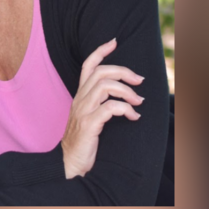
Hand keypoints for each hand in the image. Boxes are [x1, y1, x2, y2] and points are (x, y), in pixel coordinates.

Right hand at [60, 38, 144, 178]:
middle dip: (123, 72)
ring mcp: (83, 112)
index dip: (100, 52)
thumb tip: (124, 95)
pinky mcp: (88, 125)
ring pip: (105, 87)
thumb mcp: (90, 118)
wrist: (69, 166)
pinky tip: (134, 117)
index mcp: (80, 96)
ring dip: (127, 91)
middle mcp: (80, 100)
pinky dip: (126, 109)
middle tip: (139, 80)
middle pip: (101, 73)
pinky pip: (110, 108)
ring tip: (139, 101)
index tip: (114, 42)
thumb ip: (101, 105)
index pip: (88, 66)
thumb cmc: (83, 143)